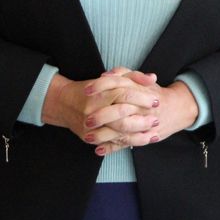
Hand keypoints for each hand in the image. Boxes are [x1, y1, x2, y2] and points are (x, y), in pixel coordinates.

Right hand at [42, 69, 158, 151]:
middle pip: (122, 115)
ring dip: (137, 133)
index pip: (124, 94)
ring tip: (153, 132)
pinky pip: (110, 143)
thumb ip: (133, 76)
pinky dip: (127, 143)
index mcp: (100, 92)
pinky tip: (141, 141)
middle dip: (141, 118)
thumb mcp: (112, 78)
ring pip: (117, 131)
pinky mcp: (89, 136)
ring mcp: (90, 124)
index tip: (156, 101)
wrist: (63, 102)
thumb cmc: (93, 88)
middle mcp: (94, 108)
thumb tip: (153, 78)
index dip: (142, 97)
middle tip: (156, 118)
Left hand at [83, 67, 199, 156]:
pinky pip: (127, 143)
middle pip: (120, 111)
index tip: (86, 90)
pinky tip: (99, 150)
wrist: (178, 109)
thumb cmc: (154, 94)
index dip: (102, 87)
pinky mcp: (145, 137)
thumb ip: (124, 74)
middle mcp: (143, 108)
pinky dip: (112, 148)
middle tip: (86, 119)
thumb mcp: (141, 81)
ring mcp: (144, 124)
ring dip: (104, 135)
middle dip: (102, 116)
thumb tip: (106, 75)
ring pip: (122, 131)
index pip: (119, 85)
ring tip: (87, 136)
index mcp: (141, 91)